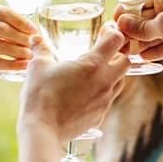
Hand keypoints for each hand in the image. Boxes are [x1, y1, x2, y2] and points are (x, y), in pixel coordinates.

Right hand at [0, 1, 35, 84]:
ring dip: (16, 50)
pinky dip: (10, 64)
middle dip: (20, 37)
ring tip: (29, 55)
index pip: (3, 12)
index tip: (34, 30)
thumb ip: (7, 23)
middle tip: (34, 44)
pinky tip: (22, 65)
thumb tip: (35, 34)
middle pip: (0, 28)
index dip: (21, 21)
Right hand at [18, 28, 130, 142]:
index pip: (116, 40)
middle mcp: (105, 81)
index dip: (112, 32)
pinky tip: (87, 92)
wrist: (43, 130)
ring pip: (121, 81)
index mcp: (92, 64)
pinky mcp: (100, 115)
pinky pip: (109, 99)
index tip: (103, 31)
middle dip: (118, 53)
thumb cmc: (40, 96)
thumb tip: (35, 38)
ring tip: (95, 72)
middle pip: (126, 61)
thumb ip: (41, 49)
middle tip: (103, 52)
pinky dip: (103, 92)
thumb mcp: (37, 66)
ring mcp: (105, 100)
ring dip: (113, 73)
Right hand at [116, 0, 162, 74]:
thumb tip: (122, 24)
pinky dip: (151, 51)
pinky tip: (140, 58)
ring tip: (125, 51)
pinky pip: (160, 45)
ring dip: (139, 42)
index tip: (115, 21)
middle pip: (145, 16)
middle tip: (118, 40)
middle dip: (131, 28)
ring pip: (152, 33)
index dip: (127, 9)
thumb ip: (141, 26)